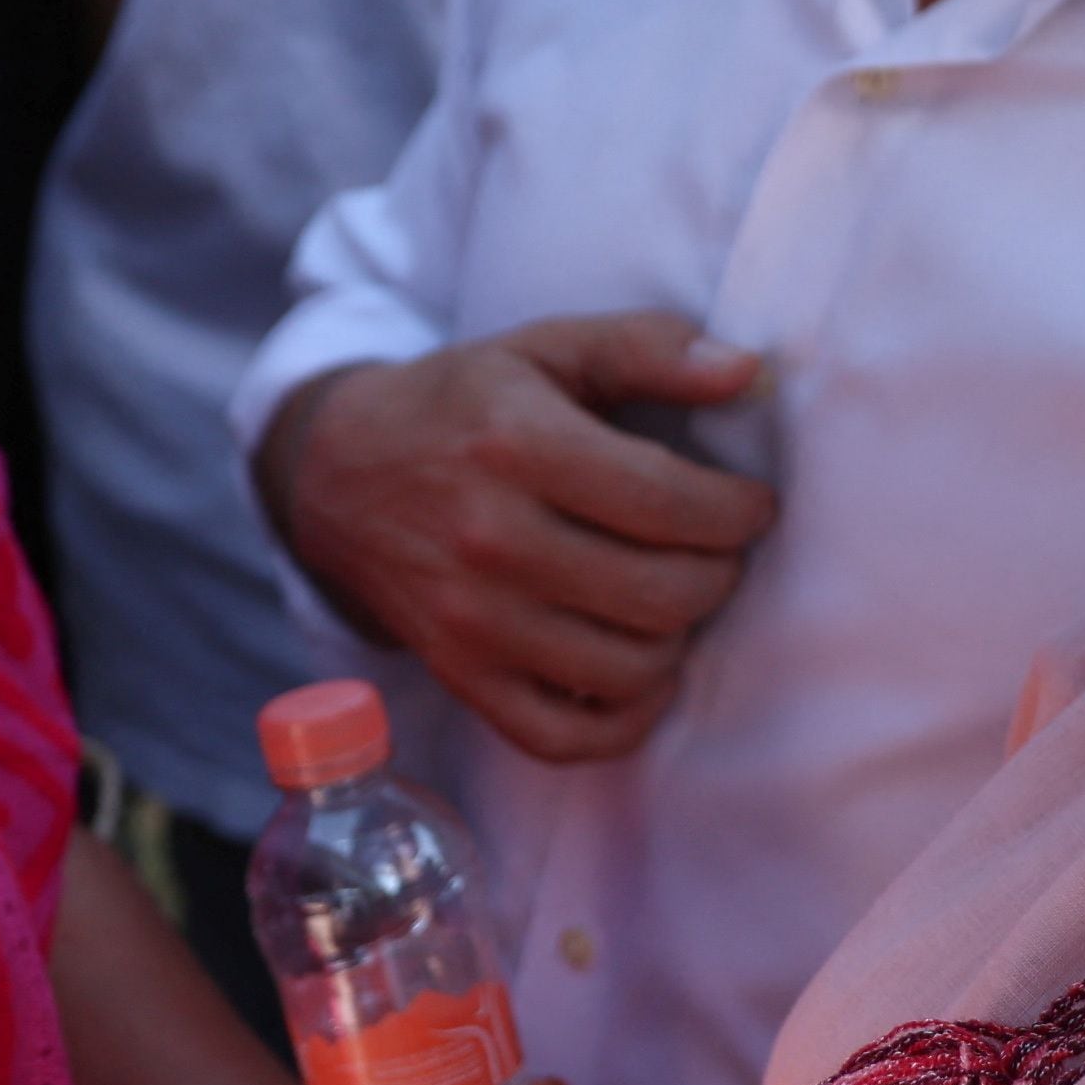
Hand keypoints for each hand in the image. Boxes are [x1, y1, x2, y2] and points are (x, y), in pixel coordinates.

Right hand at [259, 313, 775, 765]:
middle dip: (719, 572)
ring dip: (678, 637)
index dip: (737, 511)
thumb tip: (747, 371)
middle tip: (718, 550)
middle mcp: (490, 538)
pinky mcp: (461, 677)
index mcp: (516, 443)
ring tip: (673, 595)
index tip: (749, 505)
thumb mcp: (544, 349)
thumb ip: (646, 347)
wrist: (335, 477)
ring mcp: (472, 620)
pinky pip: (567, 737)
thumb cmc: (461, 406)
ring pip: (629, 669)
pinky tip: (639, 670)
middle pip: (661, 593)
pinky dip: (625, 717)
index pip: (667, 502)